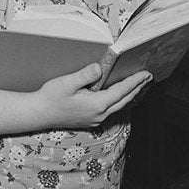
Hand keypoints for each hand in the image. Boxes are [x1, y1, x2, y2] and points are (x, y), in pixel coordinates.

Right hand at [34, 64, 151, 128]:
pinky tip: (122, 96)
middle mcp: (100, 114)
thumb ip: (85, 75)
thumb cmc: (51, 97)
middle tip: (149, 77)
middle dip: (138, 88)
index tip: (146, 73)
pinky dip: (121, 101)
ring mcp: (96, 119)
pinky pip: (113, 110)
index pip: (122, 91)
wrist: (39, 114)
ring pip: (120, 106)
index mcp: (97, 104)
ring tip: (141, 86)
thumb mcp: (67, 83)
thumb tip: (99, 68)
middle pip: (125, 100)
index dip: (135, 81)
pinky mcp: (92, 120)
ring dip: (132, 95)